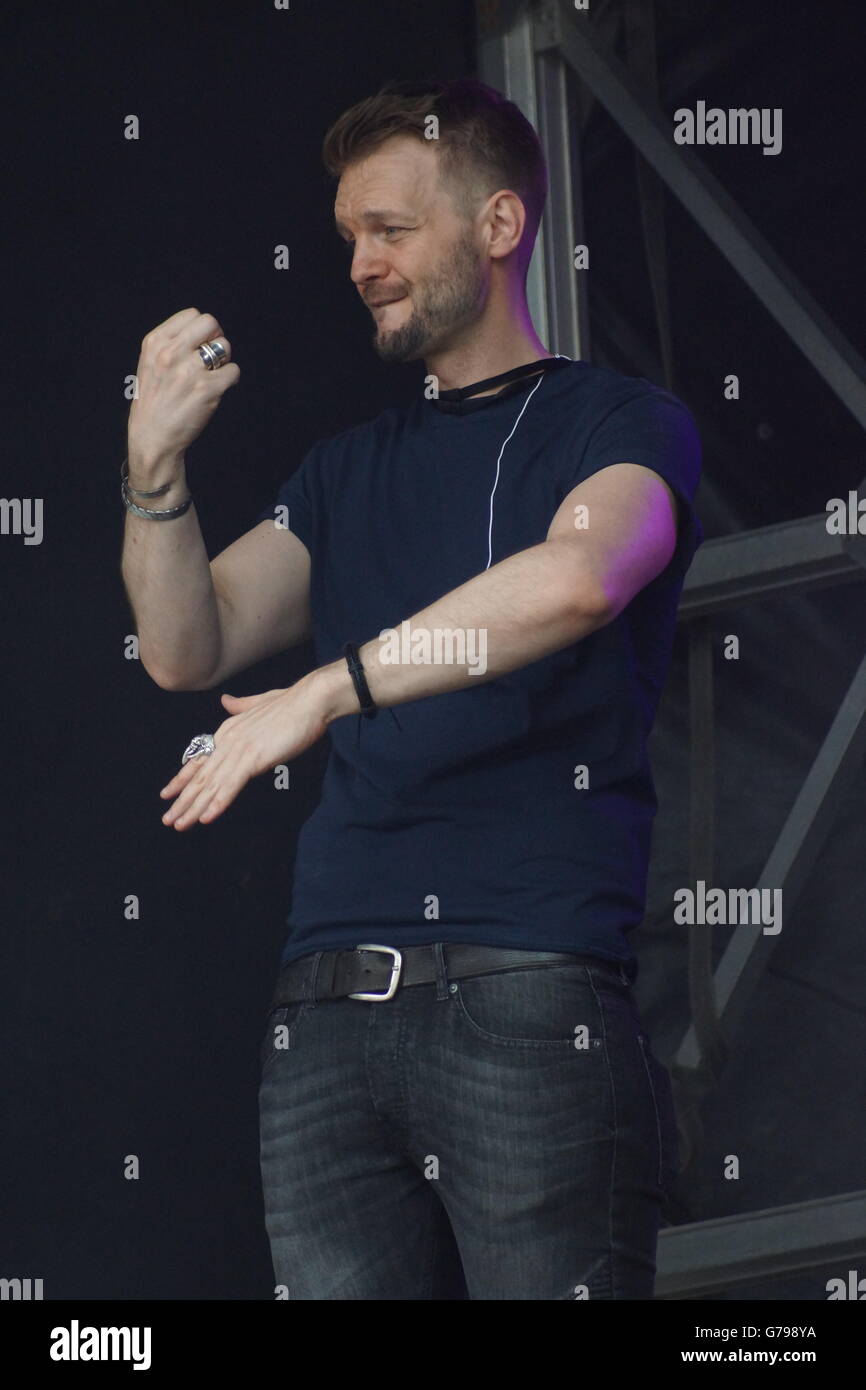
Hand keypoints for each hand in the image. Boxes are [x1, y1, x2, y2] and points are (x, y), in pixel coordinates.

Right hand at [128, 306, 239, 468]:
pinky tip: (218, 389)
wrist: (152, 437)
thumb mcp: (150, 363)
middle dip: (215, 338)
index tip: (200, 344)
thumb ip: (172, 343)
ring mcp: (189, 371)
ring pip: (224, 346)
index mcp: (155, 342)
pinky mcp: (206, 389)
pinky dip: (230, 379)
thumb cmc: (155, 401)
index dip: (202, 329)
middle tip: (212, 357)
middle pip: (210, 323)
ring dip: (223, 360)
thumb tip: (206, 331)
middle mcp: (171, 353)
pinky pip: (234, 371)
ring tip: (213, 375)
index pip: (192, 314)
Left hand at [159, 677, 328, 829]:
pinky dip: (218, 803)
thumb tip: (225, 701)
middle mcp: (228, 741)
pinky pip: (232, 785)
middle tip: (168, 820)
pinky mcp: (254, 758)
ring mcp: (239, 750)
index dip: (182, 779)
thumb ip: (240, 706)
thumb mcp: (260, 703)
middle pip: (201, 776)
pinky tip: (207, 817)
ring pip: (211, 784)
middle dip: (183, 801)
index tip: (167, 794)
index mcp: (228, 730)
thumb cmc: (292, 703)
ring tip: (180, 824)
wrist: (310, 700)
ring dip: (194, 808)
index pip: (199, 759)